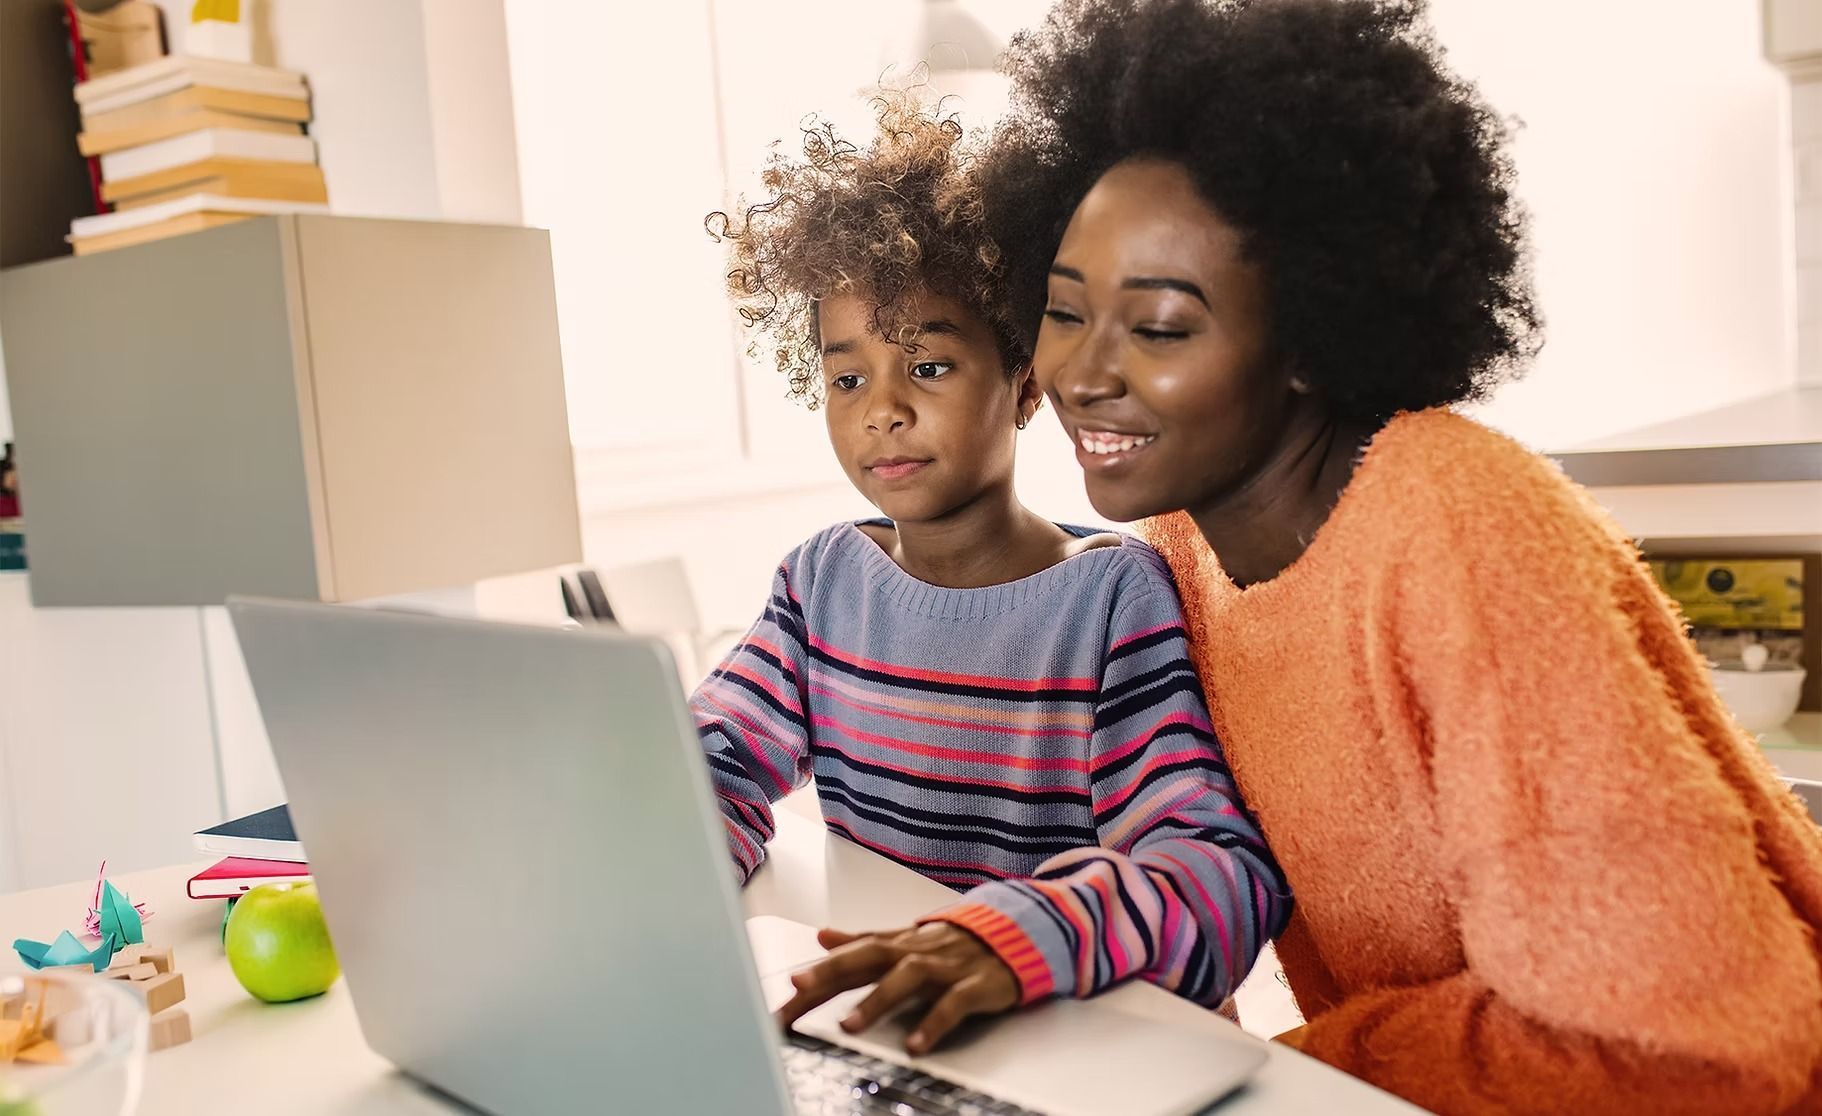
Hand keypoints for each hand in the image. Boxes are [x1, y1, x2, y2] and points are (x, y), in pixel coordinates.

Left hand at [774, 922, 1019, 1053]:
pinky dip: (933, 1024)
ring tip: (849, 1026)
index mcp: (895, 945)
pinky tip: (915, 1046)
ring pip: (906, 979)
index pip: (847, 958)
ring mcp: (945, 967)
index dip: (815, 972)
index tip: (785, 989)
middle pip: (867, 958)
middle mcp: (914, 952)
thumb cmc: (953, 943)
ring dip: (877, 1001)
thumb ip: (864, 941)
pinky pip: (952, 1005)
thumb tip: (822, 935)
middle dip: (831, 972)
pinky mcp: (974, 985)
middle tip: (799, 990)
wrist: (1016, 934)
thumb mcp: (906, 941)